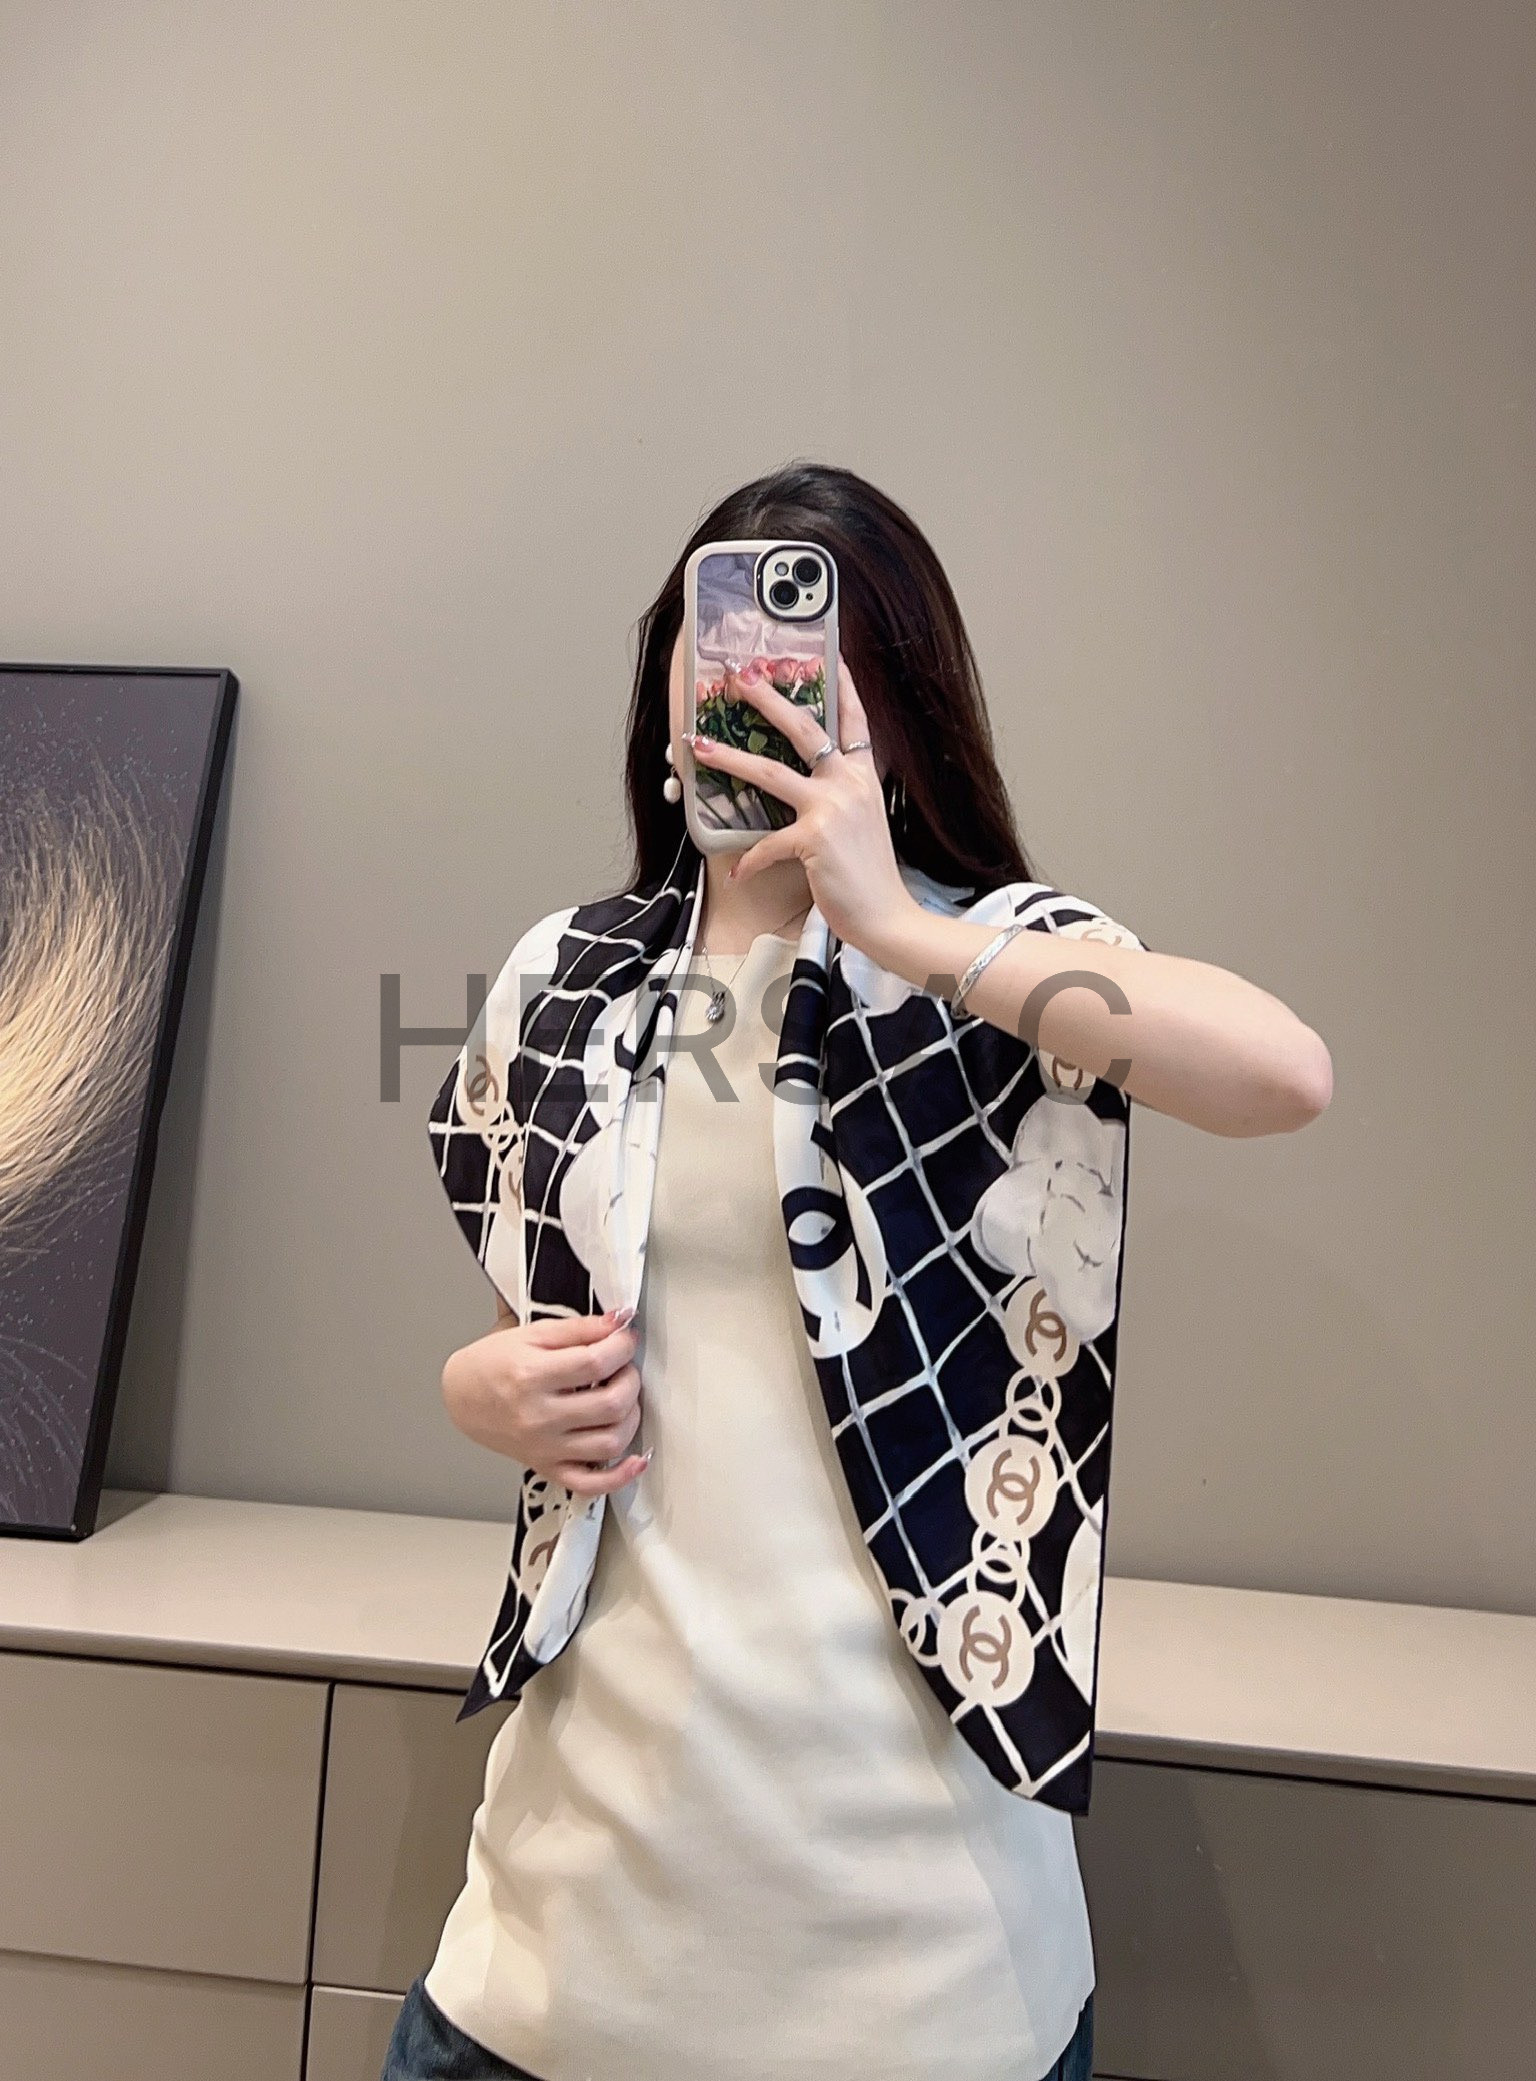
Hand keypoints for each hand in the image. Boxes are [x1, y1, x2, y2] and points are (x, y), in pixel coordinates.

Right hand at [440, 1307, 647, 1495]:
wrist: (464, 1397)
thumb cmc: (495, 1364)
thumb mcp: (533, 1334)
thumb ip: (579, 1327)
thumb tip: (619, 1322)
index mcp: (531, 1376)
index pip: (596, 1362)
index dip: (623, 1346)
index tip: (626, 1339)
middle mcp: (538, 1417)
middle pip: (610, 1404)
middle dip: (631, 1379)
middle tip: (625, 1366)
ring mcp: (545, 1447)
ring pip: (610, 1443)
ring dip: (631, 1417)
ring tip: (623, 1398)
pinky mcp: (548, 1468)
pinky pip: (590, 1484)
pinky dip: (620, 1476)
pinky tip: (635, 1460)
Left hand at [689, 658, 918, 957]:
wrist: (887, 915)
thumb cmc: (870, 874)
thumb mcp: (864, 822)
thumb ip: (842, 796)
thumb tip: (809, 784)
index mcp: (864, 777)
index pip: (855, 721)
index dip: (844, 686)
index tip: (832, 654)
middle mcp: (850, 784)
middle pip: (805, 729)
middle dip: (769, 698)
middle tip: (741, 676)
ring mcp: (833, 808)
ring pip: (772, 772)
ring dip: (731, 756)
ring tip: (700, 743)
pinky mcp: (815, 839)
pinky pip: (767, 843)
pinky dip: (750, 860)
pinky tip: (737, 872)